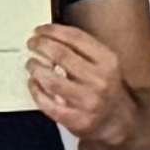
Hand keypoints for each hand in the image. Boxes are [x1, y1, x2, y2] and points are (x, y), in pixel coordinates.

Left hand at [28, 21, 122, 136]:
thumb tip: (49, 36)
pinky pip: (48, 103)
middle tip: (32, 44)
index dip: (53, 31)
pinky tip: (33, 83)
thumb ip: (82, 49)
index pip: (75, 37)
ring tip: (31, 63)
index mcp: (108, 61)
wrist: (118, 119)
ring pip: (52, 80)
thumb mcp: (104, 62)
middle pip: (61, 55)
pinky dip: (36, 90)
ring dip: (36, 68)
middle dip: (41, 45)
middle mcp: (100, 80)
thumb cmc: (105, 87)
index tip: (40, 30)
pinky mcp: (77, 120)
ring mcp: (88, 101)